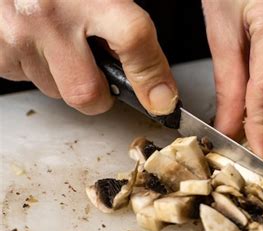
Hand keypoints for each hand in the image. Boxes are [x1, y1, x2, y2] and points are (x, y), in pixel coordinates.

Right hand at [0, 0, 176, 114]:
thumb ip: (123, 24)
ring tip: (60, 41)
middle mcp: (47, 15)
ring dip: (65, 77)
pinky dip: (36, 68)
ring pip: (56, 91)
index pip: (133, 38)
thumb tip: (155, 84)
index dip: (152, 76)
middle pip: (88, 93)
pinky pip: (26, 80)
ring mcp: (16, 34)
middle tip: (98, 69)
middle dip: (98, 93)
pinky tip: (37, 41)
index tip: (164, 101)